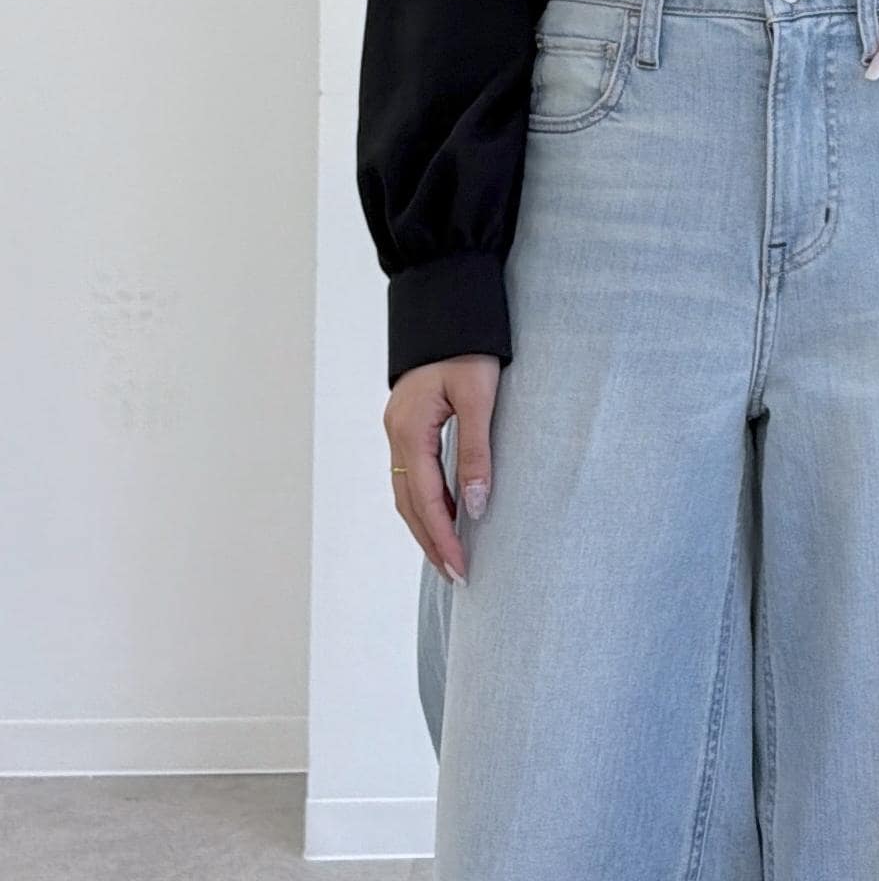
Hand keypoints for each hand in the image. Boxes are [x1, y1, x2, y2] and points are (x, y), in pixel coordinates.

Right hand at [383, 355, 501, 583]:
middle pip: (408, 503)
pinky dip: (426, 500)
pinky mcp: (408, 422)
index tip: (462, 568)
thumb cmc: (468, 346)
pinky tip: (446, 513)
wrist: (449, 305)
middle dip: (430, 540)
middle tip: (457, 575)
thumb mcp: (480, 397)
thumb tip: (476, 507)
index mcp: (410, 429)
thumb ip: (476, 451)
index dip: (443, 537)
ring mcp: (398, 427)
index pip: (425, 500)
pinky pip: (412, 473)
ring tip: (450, 555)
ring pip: (406, 490)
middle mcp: (396, 433)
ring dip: (426, 524)